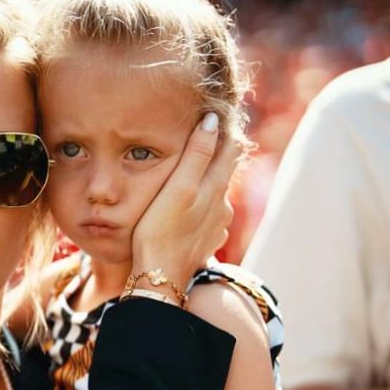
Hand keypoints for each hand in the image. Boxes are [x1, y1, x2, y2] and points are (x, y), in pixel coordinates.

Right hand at [130, 113, 239, 292]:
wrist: (159, 276)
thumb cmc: (160, 230)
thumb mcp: (178, 187)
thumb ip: (197, 153)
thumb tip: (213, 120)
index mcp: (216, 187)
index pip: (230, 147)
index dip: (224, 129)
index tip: (214, 112)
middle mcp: (223, 206)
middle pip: (223, 169)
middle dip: (214, 153)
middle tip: (199, 135)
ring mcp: (217, 226)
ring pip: (214, 194)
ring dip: (205, 181)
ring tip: (188, 172)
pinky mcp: (206, 241)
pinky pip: (207, 215)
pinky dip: (199, 206)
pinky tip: (185, 208)